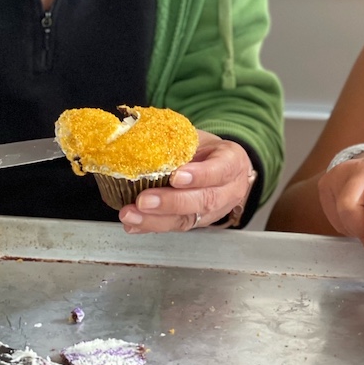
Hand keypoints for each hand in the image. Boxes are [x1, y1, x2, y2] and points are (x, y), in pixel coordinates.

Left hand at [118, 130, 255, 232]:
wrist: (224, 168)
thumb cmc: (208, 149)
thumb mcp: (200, 138)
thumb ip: (179, 141)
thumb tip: (141, 137)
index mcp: (232, 162)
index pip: (220, 170)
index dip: (198, 176)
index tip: (175, 176)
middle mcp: (228, 190)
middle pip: (204, 200)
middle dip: (171, 202)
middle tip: (143, 200)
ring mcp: (214, 211)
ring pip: (188, 219)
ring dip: (155, 220)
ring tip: (131, 215)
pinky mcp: (198, 223)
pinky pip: (175, 227)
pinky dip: (150, 226)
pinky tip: (133, 225)